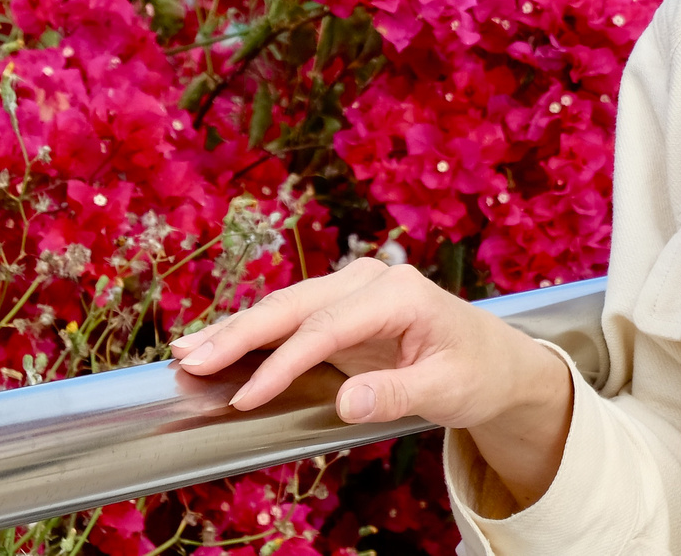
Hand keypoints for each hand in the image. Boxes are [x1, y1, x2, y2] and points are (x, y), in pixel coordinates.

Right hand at [171, 259, 571, 509]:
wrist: (496, 361)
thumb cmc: (477, 373)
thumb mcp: (447, 391)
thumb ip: (396, 395)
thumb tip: (346, 402)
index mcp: (400, 292)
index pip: (326, 328)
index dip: (281, 363)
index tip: (245, 397)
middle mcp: (372, 280)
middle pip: (295, 305)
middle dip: (239, 333)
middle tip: (188, 361)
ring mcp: (354, 290)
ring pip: (284, 308)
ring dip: (235, 330)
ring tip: (184, 351)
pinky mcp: (341, 308)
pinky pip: (290, 319)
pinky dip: (252, 333)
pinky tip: (214, 345)